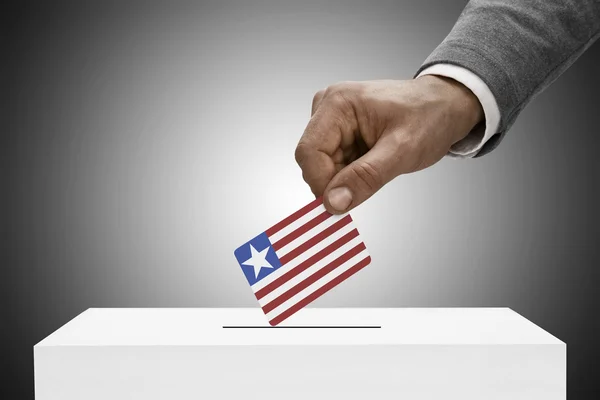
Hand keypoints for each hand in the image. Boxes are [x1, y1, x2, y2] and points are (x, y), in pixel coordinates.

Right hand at [294, 76, 483, 213]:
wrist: (446, 106)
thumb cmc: (430, 117)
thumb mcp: (402, 150)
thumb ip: (365, 177)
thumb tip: (333, 202)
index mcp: (338, 103)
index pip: (308, 152)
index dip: (321, 183)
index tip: (341, 205)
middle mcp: (328, 108)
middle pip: (313, 161)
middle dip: (336, 182)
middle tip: (369, 185)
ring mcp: (332, 121)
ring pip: (322, 167)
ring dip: (346, 179)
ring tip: (378, 167)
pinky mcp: (339, 133)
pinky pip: (333, 165)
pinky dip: (350, 175)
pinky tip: (373, 166)